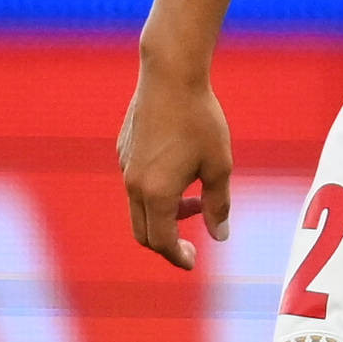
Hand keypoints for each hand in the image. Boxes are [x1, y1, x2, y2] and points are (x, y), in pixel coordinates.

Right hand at [118, 57, 230, 268]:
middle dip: (168, 242)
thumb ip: (218, 204)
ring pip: (139, 208)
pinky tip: (181, 173)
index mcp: (157, 193)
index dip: (177, 256)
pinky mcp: (123, 152)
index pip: (161, 241)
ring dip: (165, 214)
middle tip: (193, 242)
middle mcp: (134, 185)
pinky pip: (136, 185)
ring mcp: (124, 167)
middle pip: (144, 231)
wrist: (170, 78)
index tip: (192, 262)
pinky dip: (156, 194)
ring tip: (196, 198)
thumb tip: (219, 236)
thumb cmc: (200, 121)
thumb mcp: (220, 165)